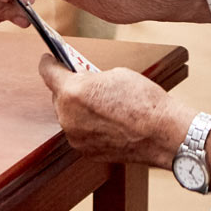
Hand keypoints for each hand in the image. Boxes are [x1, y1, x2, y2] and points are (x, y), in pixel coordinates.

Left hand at [38, 56, 190, 166]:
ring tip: (97, 101)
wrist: (163, 133)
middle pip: (59, 96)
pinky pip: (80, 132)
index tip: (48, 59)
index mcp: (73, 92)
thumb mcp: (115, 75)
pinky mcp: (86, 151)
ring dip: (78, 107)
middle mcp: (68, 117)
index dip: (48, 63)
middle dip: (69, 87)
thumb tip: (83, 80)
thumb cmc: (144, 101)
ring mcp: (76, 137)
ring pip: (69, 116)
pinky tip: (104, 119)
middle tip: (82, 80)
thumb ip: (91, 77)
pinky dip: (87, 124)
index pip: (48, 73)